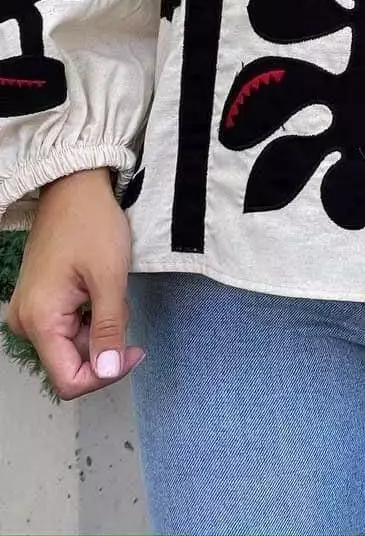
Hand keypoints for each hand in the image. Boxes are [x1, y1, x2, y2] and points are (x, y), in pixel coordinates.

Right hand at [2, 167, 145, 399]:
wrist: (74, 187)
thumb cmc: (91, 223)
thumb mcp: (110, 276)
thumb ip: (109, 328)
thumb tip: (108, 371)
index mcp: (40, 319)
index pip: (69, 379)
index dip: (106, 373)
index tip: (133, 351)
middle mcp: (27, 322)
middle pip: (72, 362)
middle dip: (106, 344)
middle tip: (124, 307)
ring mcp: (31, 312)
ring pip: (74, 344)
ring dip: (101, 327)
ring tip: (110, 291)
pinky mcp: (40, 302)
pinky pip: (69, 326)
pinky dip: (92, 315)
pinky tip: (99, 289)